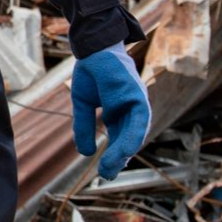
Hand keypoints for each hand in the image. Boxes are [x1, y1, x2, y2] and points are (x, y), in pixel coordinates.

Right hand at [71, 42, 150, 179]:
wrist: (92, 46)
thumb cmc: (90, 70)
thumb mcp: (82, 104)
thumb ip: (83, 127)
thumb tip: (85, 153)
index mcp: (119, 111)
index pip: (119, 138)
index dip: (113, 155)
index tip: (105, 171)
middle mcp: (131, 110)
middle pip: (127, 139)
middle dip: (117, 159)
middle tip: (106, 175)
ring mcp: (137, 103)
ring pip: (134, 134)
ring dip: (123, 152)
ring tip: (110, 168)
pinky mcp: (138, 96)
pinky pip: (139, 121)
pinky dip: (132, 137)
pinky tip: (125, 151)